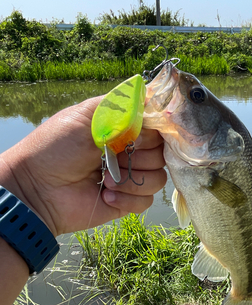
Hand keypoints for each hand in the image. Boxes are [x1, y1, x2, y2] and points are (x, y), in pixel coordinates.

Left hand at [0, 96, 166, 236]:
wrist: (37, 189)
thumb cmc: (55, 148)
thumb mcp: (84, 116)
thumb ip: (120, 107)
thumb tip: (151, 103)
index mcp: (122, 128)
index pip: (157, 126)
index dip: (156, 130)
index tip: (141, 135)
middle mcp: (130, 151)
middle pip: (162, 152)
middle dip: (140, 155)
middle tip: (114, 156)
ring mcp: (130, 177)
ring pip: (159, 177)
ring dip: (132, 179)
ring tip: (105, 180)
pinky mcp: (128, 201)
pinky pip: (147, 200)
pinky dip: (128, 198)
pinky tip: (106, 196)